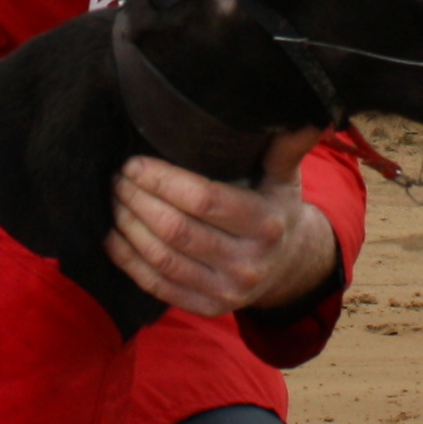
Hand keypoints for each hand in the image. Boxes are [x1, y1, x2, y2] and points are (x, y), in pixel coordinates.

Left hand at [105, 129, 336, 316]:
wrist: (288, 268)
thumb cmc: (276, 210)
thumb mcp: (285, 179)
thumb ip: (286, 148)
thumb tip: (310, 114)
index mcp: (266, 225)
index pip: (204, 200)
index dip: (163, 180)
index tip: (135, 163)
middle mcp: (248, 264)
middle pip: (176, 229)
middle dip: (138, 200)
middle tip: (117, 177)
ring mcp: (226, 292)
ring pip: (161, 257)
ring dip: (128, 225)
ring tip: (114, 199)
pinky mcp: (206, 309)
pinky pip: (157, 285)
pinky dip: (128, 260)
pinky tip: (113, 235)